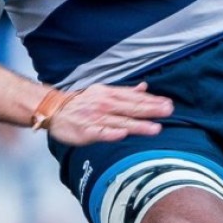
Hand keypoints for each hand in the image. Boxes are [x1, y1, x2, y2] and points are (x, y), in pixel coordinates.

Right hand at [46, 82, 172, 145]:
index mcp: (108, 94)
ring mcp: (94, 118)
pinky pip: (99, 133)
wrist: (55, 109)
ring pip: (119, 122)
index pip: (134, 98)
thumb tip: (145, 87)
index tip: (168, 104)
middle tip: (168, 111)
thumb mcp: (103, 92)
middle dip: (150, 110)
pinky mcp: (85, 131)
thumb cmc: (82, 103)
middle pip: (130, 108)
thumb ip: (125, 92)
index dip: (151, 101)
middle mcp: (103, 105)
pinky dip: (110, 133)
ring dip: (137, 125)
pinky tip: (121, 135)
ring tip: (155, 128)